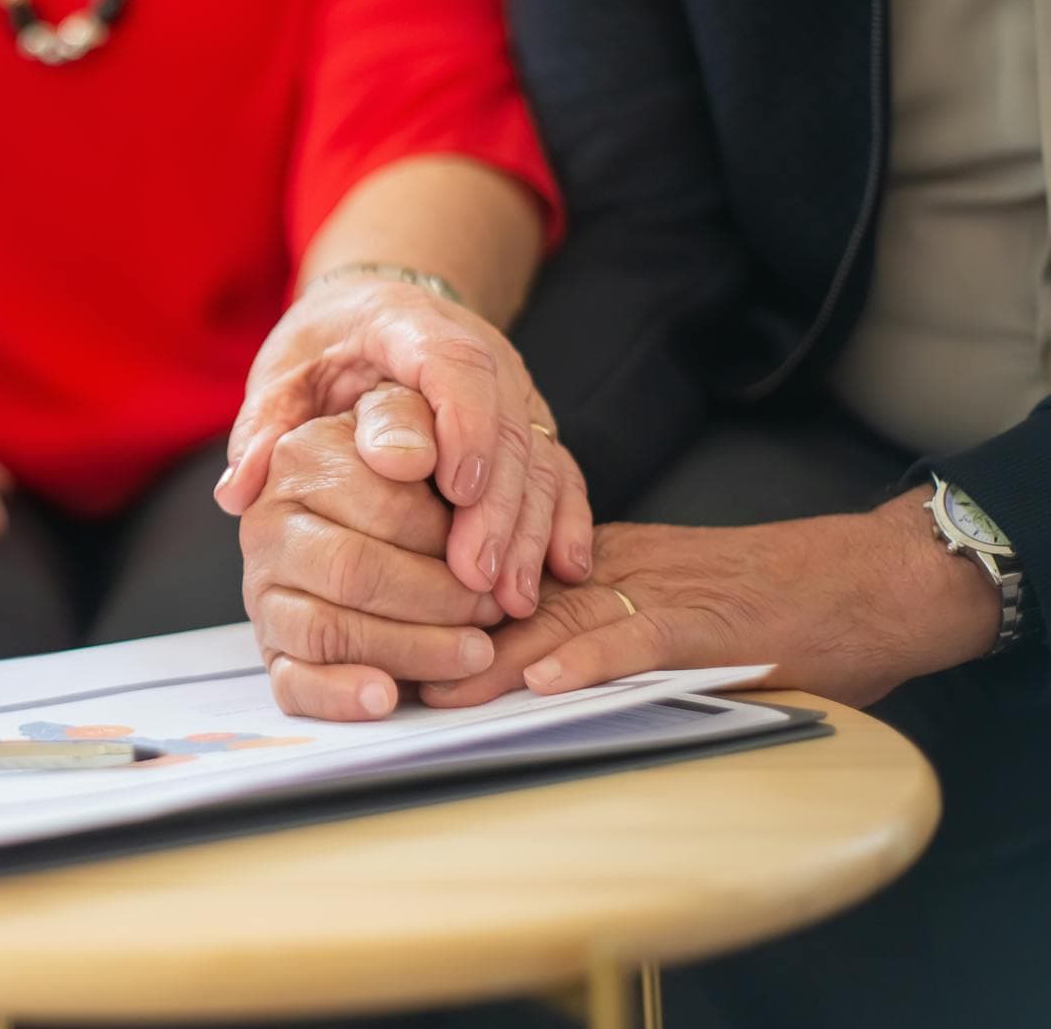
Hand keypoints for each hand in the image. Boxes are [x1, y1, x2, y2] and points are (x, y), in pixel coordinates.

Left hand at [216, 276, 592, 618]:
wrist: (372, 316)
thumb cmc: (324, 348)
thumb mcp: (283, 373)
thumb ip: (263, 426)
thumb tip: (241, 489)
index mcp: (410, 326)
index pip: (453, 365)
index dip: (463, 425)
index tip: (455, 488)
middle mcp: (478, 353)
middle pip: (505, 425)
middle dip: (495, 506)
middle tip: (474, 576)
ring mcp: (511, 392)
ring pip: (537, 456)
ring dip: (527, 529)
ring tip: (509, 597)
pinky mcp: (527, 427)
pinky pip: (558, 470)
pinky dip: (562, 520)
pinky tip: (561, 570)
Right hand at [240, 397, 506, 720]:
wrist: (360, 513)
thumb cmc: (404, 470)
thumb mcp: (409, 420)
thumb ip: (407, 421)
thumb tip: (407, 457)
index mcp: (301, 457)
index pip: (385, 507)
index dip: (450, 539)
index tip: (493, 558)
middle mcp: (269, 523)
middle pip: (355, 571)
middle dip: (438, 599)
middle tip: (493, 612)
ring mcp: (263, 589)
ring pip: (327, 630)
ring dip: (410, 648)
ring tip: (472, 653)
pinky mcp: (271, 647)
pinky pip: (293, 682)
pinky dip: (339, 695)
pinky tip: (387, 698)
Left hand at [422, 490, 1002, 710]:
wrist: (868, 584)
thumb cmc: (769, 605)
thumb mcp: (661, 602)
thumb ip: (593, 621)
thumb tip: (519, 665)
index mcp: (600, 563)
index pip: (504, 578)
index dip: (444, 609)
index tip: (385, 641)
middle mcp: (617, 569)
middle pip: (515, 597)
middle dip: (447, 638)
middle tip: (384, 674)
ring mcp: (661, 592)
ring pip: (561, 618)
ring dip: (496, 657)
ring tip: (438, 691)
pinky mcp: (708, 623)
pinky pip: (638, 639)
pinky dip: (591, 661)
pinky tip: (546, 685)